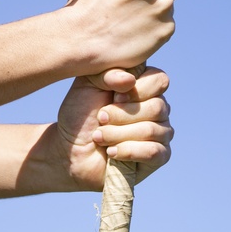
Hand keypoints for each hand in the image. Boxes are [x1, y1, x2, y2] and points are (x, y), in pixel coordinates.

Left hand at [52, 65, 172, 189]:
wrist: (69, 150)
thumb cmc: (80, 114)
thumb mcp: (87, 84)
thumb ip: (108, 73)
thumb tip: (130, 80)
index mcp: (145, 86)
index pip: (159, 80)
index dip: (138, 89)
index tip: (114, 96)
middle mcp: (158, 108)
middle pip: (157, 107)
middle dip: (122, 115)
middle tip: (101, 118)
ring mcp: (161, 133)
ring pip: (152, 130)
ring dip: (119, 134)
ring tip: (99, 137)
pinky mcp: (159, 157)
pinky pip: (154, 152)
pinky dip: (128, 151)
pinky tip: (111, 151)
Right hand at [65, 0, 180, 72]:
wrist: (80, 39)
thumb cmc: (86, 4)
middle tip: (135, 2)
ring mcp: (164, 3)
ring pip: (169, 2)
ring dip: (156, 8)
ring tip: (130, 18)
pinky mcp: (167, 26)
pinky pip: (167, 23)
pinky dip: (155, 27)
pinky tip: (134, 31)